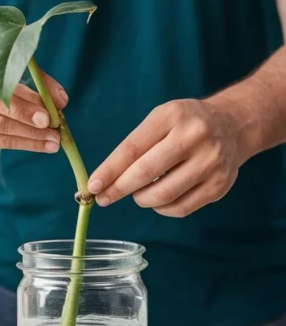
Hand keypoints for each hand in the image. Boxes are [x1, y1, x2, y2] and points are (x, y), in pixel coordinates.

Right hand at [0, 58, 67, 151]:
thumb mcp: (12, 71)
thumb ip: (38, 81)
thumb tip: (60, 100)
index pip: (0, 93)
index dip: (24, 106)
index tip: (47, 115)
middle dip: (29, 126)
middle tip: (53, 133)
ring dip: (29, 140)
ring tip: (52, 142)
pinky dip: (20, 144)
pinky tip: (39, 145)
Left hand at [88, 99, 246, 216]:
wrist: (233, 126)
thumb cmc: (184, 124)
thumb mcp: (160, 119)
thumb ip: (134, 146)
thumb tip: (104, 181)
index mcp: (172, 117)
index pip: (132, 148)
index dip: (109, 171)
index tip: (92, 186)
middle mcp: (195, 138)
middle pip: (146, 173)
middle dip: (119, 189)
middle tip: (104, 198)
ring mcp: (211, 163)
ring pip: (163, 195)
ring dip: (141, 199)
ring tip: (138, 193)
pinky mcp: (220, 186)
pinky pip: (180, 208)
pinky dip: (161, 208)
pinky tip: (158, 198)